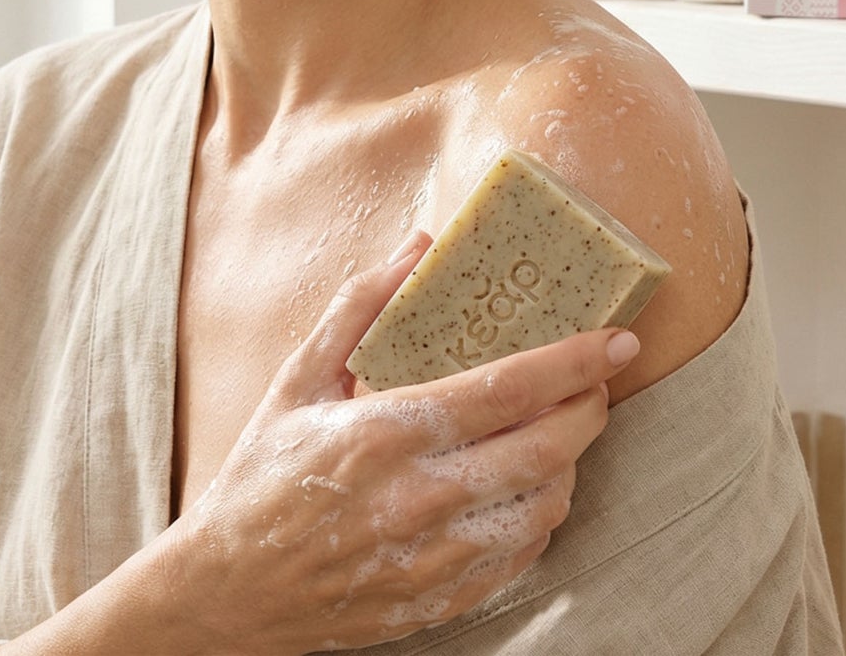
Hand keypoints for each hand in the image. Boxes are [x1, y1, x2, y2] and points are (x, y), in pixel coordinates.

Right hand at [160, 234, 640, 654]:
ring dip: (571, 460)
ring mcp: (434, 558)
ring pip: (546, 504)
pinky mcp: (440, 600)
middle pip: (547, 449)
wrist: (227, 593)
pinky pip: (522, 555)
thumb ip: (360, 306)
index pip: (511, 388)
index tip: (617, 338)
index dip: (575, 360)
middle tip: (596, 377)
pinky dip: (542, 513)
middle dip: (589, 406)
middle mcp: (420, 499)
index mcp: (387, 433)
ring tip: (563, 426)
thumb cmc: (262, 474)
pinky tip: (530, 484)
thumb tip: (419, 245)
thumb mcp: (299, 378)